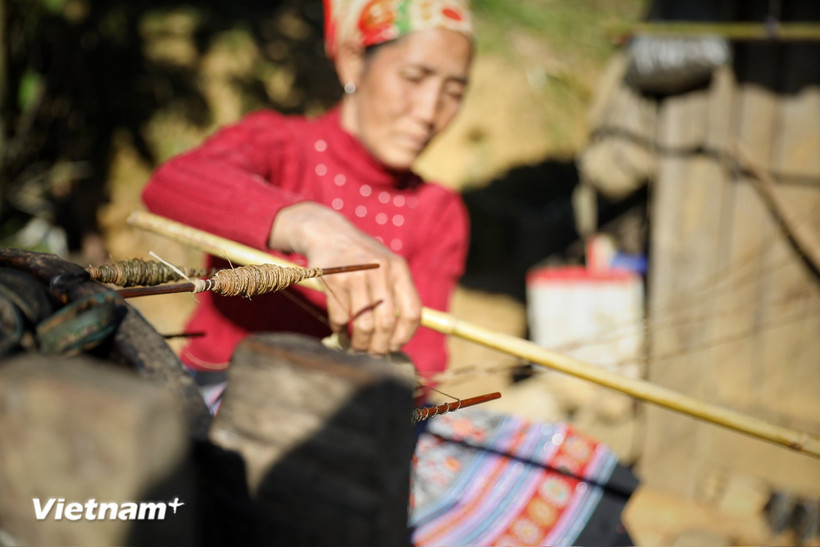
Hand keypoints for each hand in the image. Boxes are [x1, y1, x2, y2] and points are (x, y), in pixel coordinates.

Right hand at [270, 202, 420, 353]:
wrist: (328, 233)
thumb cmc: (361, 258)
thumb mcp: (385, 266)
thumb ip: (396, 294)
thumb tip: (399, 337)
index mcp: (399, 269)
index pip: (412, 311)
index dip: (406, 335)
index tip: (396, 346)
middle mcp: (380, 271)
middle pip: (386, 323)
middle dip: (380, 346)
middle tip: (374, 354)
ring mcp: (356, 275)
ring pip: (363, 325)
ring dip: (360, 344)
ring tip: (358, 348)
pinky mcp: (334, 281)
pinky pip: (340, 318)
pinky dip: (340, 331)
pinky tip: (340, 331)